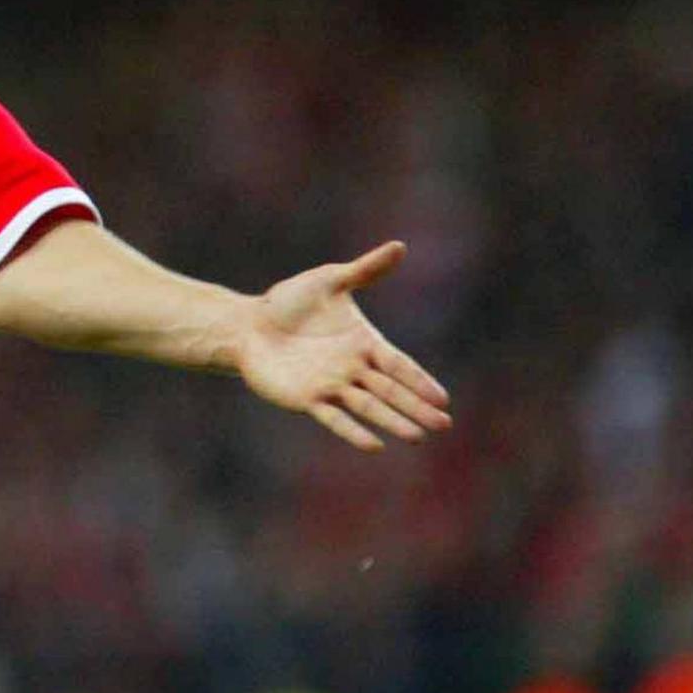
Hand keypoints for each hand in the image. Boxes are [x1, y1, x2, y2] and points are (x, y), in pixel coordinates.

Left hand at [236, 241, 452, 451]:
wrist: (249, 324)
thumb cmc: (289, 301)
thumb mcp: (329, 280)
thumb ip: (365, 270)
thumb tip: (400, 247)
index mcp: (363, 343)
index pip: (399, 365)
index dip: (420, 381)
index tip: (443, 398)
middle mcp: (353, 368)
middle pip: (391, 391)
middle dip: (416, 407)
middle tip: (443, 424)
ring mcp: (331, 386)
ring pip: (369, 407)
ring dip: (393, 421)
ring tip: (417, 436)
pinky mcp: (307, 399)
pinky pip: (334, 418)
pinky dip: (353, 431)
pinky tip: (374, 445)